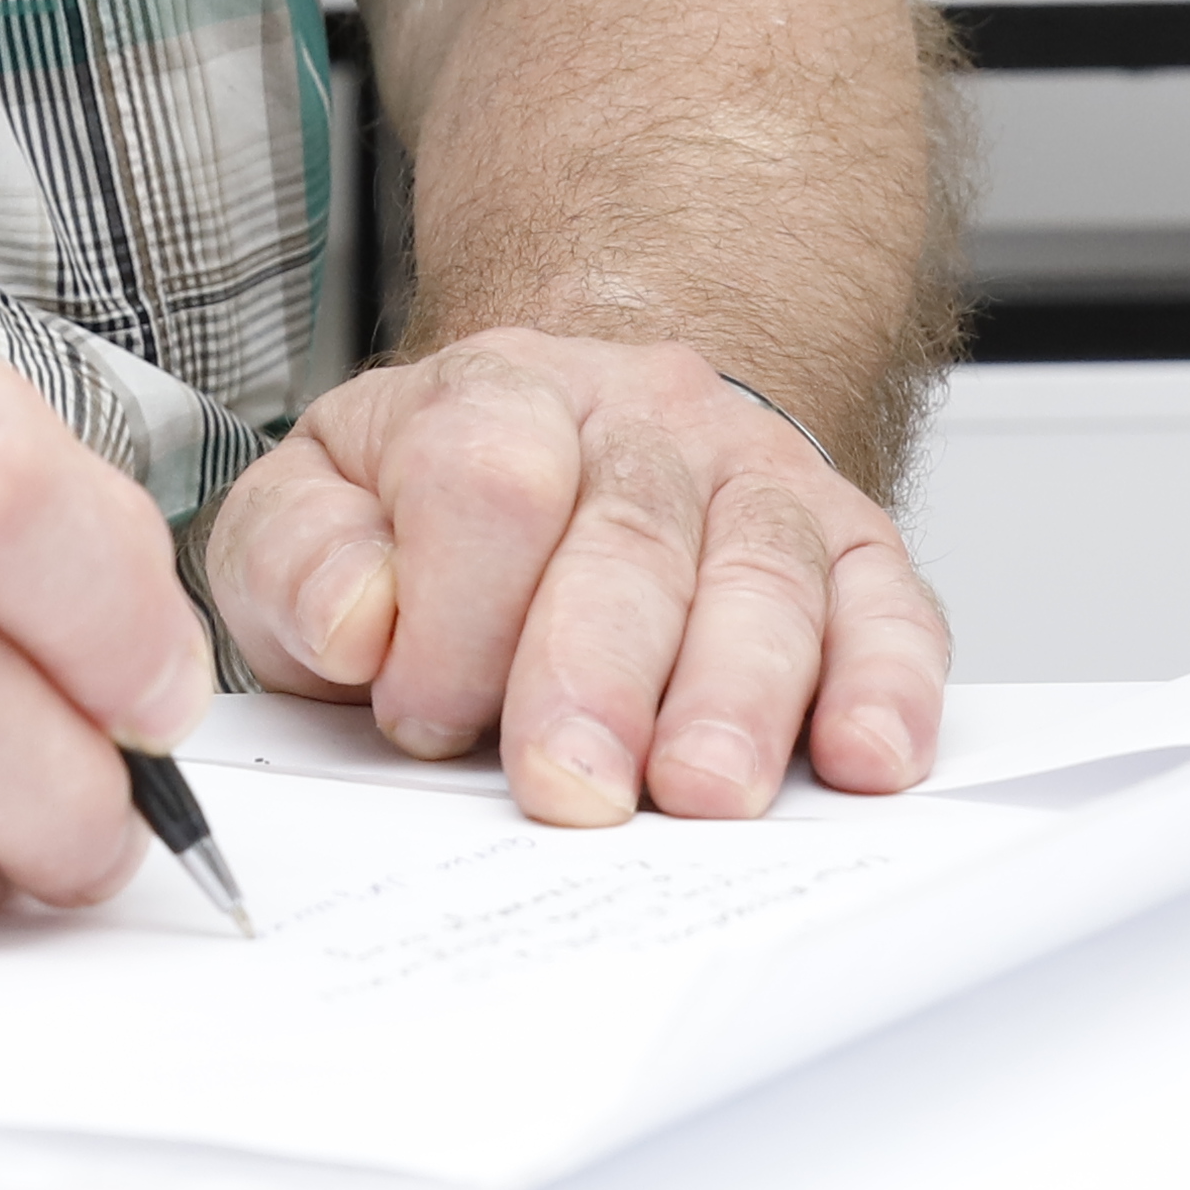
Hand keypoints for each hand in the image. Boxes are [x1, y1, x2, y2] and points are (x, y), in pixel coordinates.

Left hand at [207, 329, 944, 822]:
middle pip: (628, 534)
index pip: (485, 471)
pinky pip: (890, 609)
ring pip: (763, 575)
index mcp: (498, 396)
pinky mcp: (853, 550)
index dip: (453, 606)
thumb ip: (299, 558)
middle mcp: (641, 421)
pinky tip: (864, 757)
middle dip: (595, 672)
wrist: (583, 438)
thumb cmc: (437, 510)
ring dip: (735, 695)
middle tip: (569, 786)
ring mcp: (757, 480)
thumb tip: (355, 620)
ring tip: (702, 794)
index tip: (418, 713)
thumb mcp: (316, 505)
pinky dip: (887, 687)